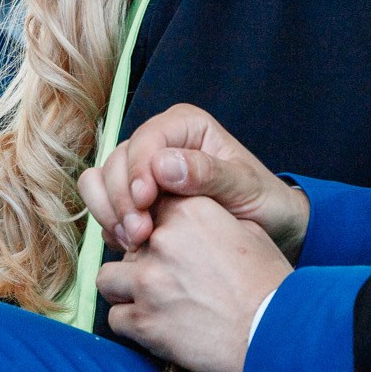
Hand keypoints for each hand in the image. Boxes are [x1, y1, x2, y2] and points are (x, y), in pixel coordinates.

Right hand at [78, 104, 307, 259]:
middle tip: (139, 235)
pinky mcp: (131, 197)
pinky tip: (132, 246)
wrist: (268, 228)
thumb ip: (208, 173)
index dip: (137, 171)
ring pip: (101, 180)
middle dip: (121, 198)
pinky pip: (103, 204)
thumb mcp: (245, 186)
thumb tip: (162, 165)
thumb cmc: (263, 201)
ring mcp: (140, 170)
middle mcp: (157, 142)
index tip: (144, 203)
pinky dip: (110, 224)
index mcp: (184, 126)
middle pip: (116, 161)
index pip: (145, 140)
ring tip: (133, 242)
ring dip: (109, 211)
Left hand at [95, 196, 288, 371]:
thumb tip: (190, 220)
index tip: (160, 242)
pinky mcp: (142, 320)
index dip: (151, 225)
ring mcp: (147, 281)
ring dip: (125, 289)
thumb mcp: (249, 233)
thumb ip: (210, 218)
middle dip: (140, 260)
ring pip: (108, 278)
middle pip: (126, 243)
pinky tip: (156, 326)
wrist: (275, 335)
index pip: (148, 205)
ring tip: (152, 301)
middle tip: (165, 279)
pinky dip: (131, 323)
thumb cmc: (269, 285)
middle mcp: (162, 241)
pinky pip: (114, 317)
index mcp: (189, 212)